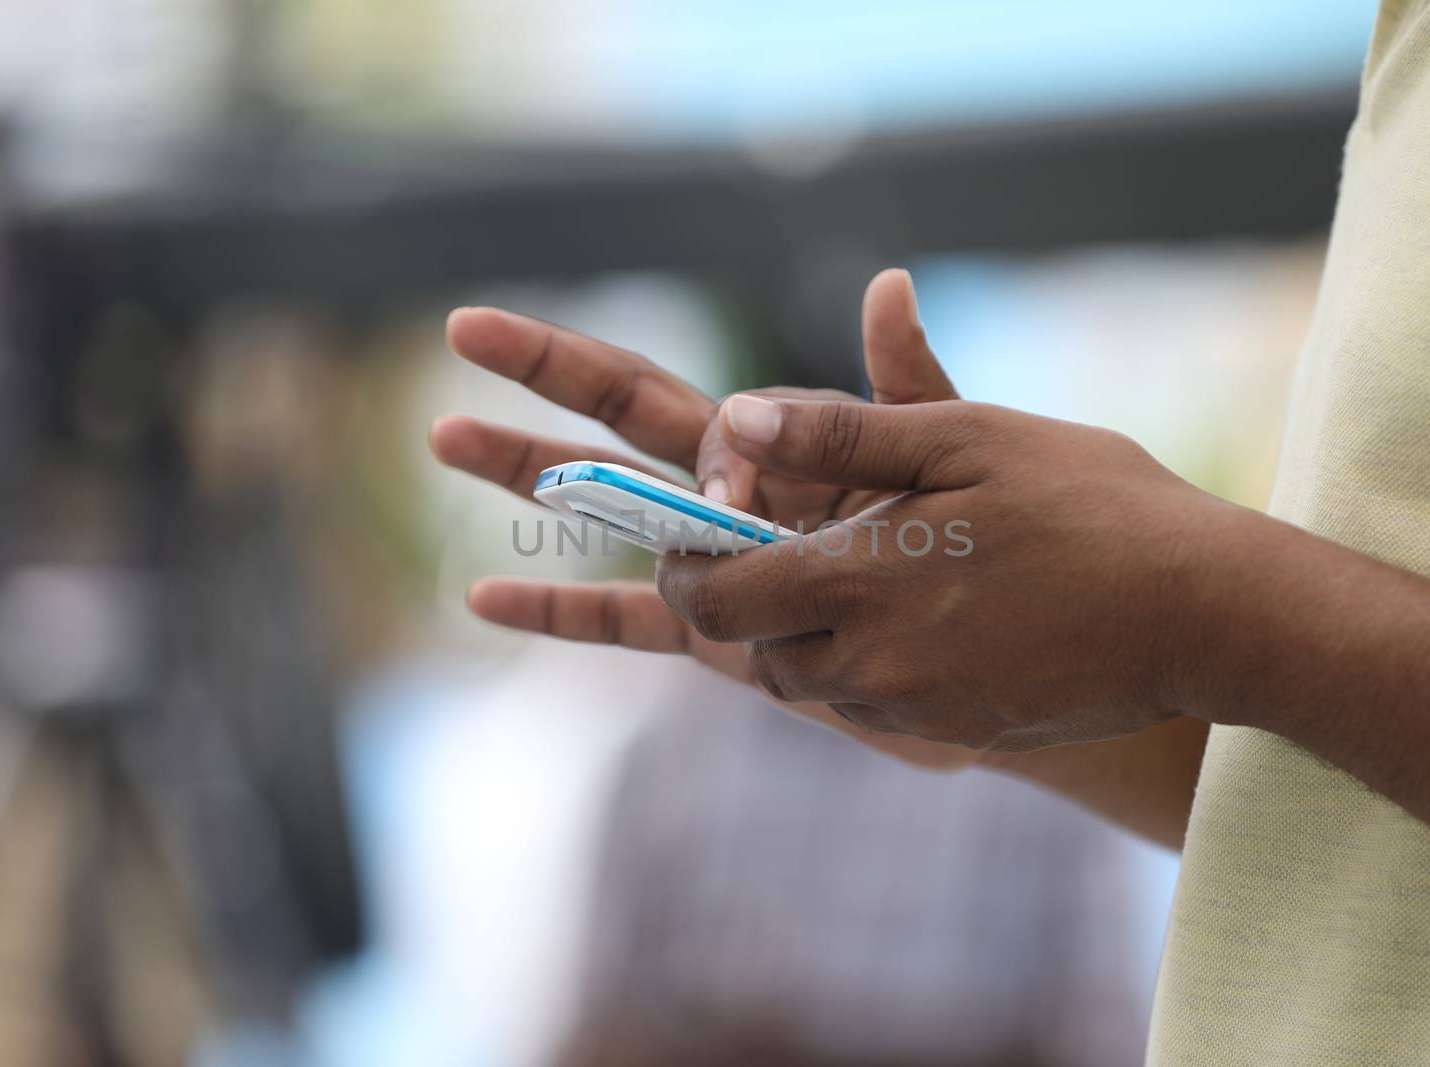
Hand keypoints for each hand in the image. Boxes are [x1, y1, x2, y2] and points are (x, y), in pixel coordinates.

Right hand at [431, 270, 981, 767]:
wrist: (982, 659)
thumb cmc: (969, 553)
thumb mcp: (942, 460)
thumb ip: (905, 386)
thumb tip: (886, 285)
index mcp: (777, 445)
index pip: (695, 410)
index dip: (704, 449)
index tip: (734, 505)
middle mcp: (728, 494)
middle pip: (618, 422)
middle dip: (545, 376)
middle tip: (465, 325)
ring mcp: (711, 563)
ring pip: (602, 510)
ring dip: (527, 475)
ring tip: (446, 434)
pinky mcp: (713, 635)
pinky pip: (622, 620)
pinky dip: (558, 609)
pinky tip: (485, 595)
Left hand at [655, 392, 1216, 751]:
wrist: (1208, 611)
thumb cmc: (1094, 505)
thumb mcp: (966, 436)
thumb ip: (841, 432)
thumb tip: (736, 418)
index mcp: (860, 581)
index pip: (716, 598)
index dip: (685, 567)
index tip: (698, 532)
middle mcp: (874, 663)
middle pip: (755, 651)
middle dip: (749, 600)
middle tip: (786, 542)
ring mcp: (918, 710)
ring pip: (812, 685)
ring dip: (808, 634)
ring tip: (863, 570)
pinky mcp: (959, 734)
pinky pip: (873, 707)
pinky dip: (867, 664)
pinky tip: (924, 611)